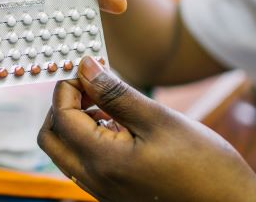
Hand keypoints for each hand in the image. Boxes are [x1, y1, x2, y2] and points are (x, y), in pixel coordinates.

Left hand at [38, 56, 255, 201]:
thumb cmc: (204, 166)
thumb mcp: (159, 119)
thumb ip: (115, 93)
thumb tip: (85, 67)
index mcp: (103, 162)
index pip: (60, 118)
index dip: (67, 88)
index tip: (87, 69)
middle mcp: (95, 181)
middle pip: (51, 139)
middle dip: (61, 106)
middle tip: (89, 85)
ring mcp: (103, 191)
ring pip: (65, 152)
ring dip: (75, 123)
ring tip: (107, 103)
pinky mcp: (114, 194)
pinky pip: (84, 164)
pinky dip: (89, 140)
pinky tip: (118, 125)